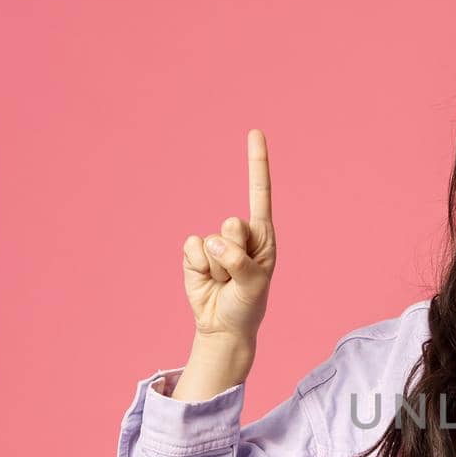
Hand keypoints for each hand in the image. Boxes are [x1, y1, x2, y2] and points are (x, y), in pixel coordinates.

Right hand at [183, 128, 277, 344]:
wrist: (224, 325)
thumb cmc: (248, 303)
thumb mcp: (254, 285)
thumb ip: (240, 261)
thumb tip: (215, 242)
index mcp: (263, 234)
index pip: (260, 192)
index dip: (256, 162)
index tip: (255, 131)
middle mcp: (240, 233)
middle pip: (233, 225)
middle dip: (235, 255)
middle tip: (238, 275)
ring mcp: (216, 241)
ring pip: (212, 242)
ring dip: (219, 269)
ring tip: (225, 282)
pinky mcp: (194, 252)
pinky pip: (192, 249)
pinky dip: (198, 268)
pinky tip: (207, 279)